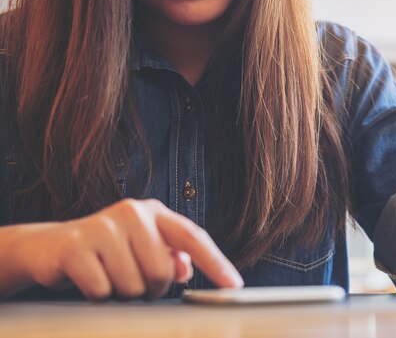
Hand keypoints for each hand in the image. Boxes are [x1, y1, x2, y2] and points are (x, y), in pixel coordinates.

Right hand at [16, 198, 242, 300]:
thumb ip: (169, 256)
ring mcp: (102, 226)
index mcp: (153, 212)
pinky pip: (103, 291)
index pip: (192, 237)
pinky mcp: (75, 246)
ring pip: (133, 286)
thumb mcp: (142, 247)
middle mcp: (131, 212)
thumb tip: (186, 269)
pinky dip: (99, 296)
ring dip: (123, 294)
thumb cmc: (107, 251)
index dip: (215, 262)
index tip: (234, 286)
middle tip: (134, 282)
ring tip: (109, 277)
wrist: (49, 247)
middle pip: (162, 272)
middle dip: (151, 289)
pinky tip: (89, 280)